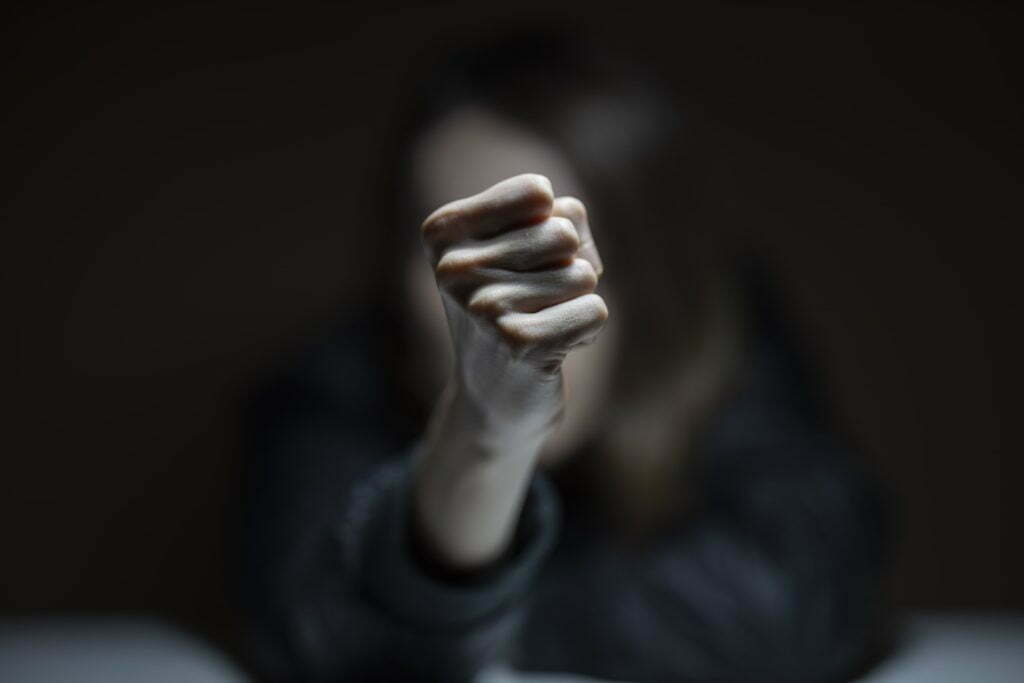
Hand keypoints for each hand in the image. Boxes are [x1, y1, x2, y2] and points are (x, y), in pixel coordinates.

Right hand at [413, 174, 605, 569]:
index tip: (523, 261)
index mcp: (443, 232)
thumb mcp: (524, 247)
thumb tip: (573, 235)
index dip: (551, 223)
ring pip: (582, 273)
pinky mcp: (518, 344)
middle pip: (563, 232)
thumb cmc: (515, 306)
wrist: (492, 397)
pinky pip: (594, 311)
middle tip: (535, 300)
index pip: (537, 192)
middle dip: (567, 265)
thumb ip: (560, 217)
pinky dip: (586, 330)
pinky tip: (551, 350)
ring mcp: (482, 306)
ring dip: (575, 301)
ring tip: (540, 324)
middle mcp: (453, 267)